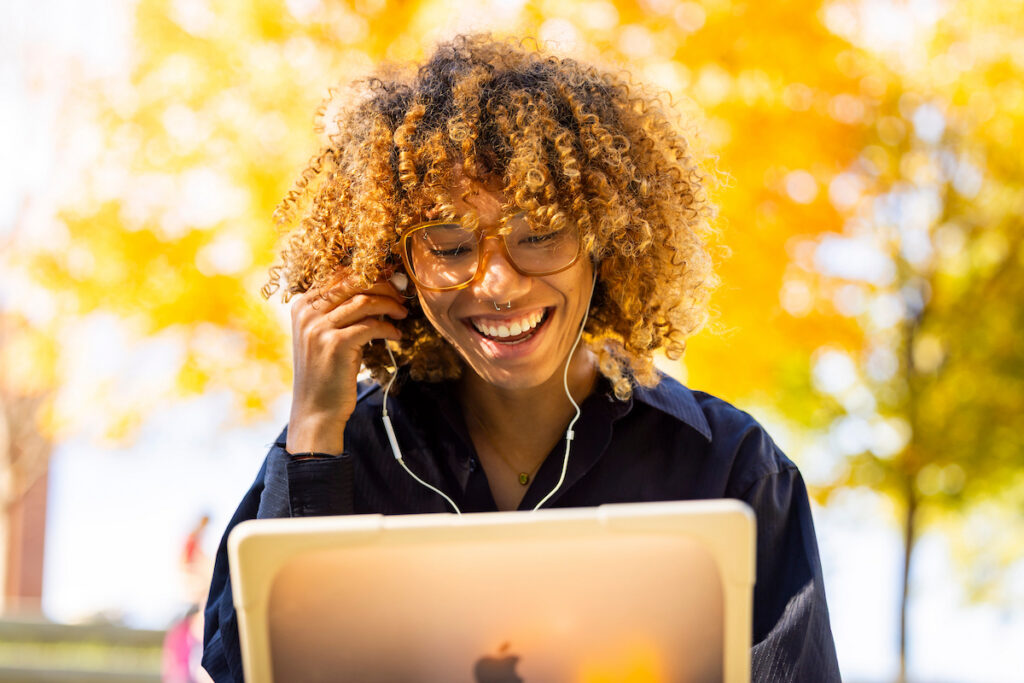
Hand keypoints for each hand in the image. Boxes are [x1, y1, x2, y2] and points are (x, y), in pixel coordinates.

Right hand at [285, 272, 407, 454]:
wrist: (315, 410)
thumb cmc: (324, 373)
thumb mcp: (323, 336)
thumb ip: (339, 312)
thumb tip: (374, 290)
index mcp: (302, 306)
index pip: (339, 275)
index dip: (369, 274)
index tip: (390, 281)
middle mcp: (307, 312)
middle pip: (353, 282)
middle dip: (383, 286)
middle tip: (401, 296)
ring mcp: (319, 327)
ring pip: (365, 300)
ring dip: (390, 305)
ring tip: (402, 313)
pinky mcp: (336, 343)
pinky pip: (372, 325)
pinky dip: (389, 328)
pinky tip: (396, 336)